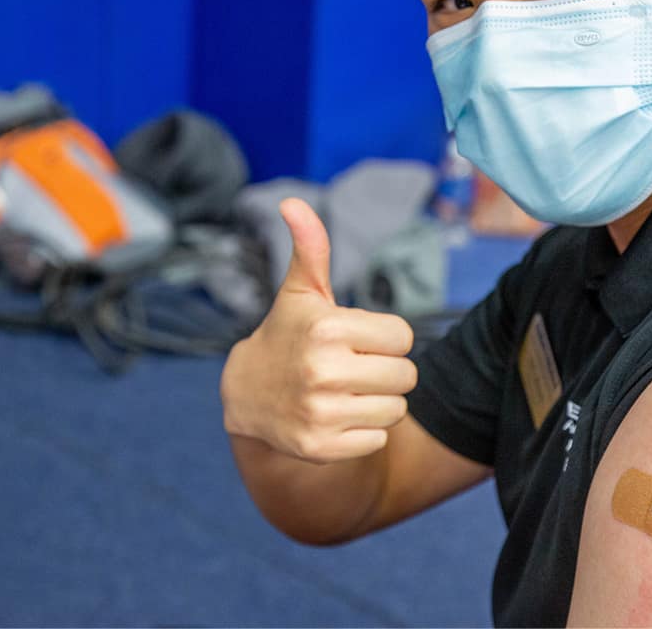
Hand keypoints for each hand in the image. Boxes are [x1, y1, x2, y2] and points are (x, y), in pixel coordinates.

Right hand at [220, 198, 416, 462]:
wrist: (246, 395)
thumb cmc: (289, 334)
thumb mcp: (301, 292)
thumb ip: (311, 247)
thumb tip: (293, 203)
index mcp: (327, 328)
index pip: (403, 337)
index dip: (386, 339)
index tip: (357, 340)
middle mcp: (323, 371)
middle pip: (406, 376)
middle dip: (387, 371)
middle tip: (354, 368)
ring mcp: (320, 412)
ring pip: (395, 410)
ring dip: (379, 402)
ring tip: (347, 392)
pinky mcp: (320, 447)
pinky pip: (378, 439)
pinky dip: (364, 432)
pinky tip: (337, 416)